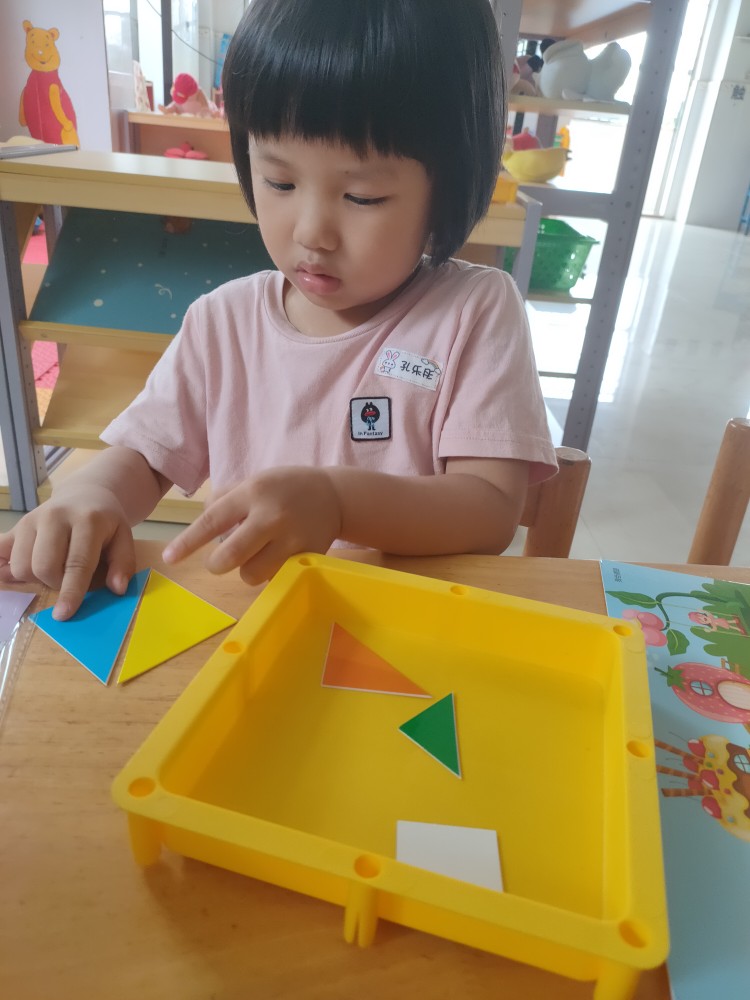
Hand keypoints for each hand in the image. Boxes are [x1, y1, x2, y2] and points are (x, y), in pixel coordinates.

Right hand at [0, 486, 135, 620]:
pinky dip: (3, 567)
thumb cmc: (106, 522)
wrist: (85, 494)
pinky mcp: (16, 526)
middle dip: (55, 584)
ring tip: (52, 569)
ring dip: (35, 579)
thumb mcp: (125, 537)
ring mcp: (31, 520)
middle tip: (68, 578)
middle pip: (43, 567)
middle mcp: (55, 517)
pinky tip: (10, 572)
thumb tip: (117, 589)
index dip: (71, 591)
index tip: (64, 615)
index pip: (77, 563)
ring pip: (21, 565)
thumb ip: (123, 563)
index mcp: (87, 521)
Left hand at [162, 467, 341, 583]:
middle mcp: (270, 515)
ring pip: (251, 574)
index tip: (169, 558)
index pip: (212, 521)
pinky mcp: (306, 556)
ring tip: (258, 554)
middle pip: (229, 556)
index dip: (188, 542)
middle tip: (218, 562)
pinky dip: (270, 571)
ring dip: (247, 570)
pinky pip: (274, 577)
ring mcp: (291, 538)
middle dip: (216, 564)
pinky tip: (280, 555)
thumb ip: (223, 500)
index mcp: (252, 492)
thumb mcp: (254, 482)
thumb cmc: (285, 488)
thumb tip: (200, 528)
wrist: (334, 496)